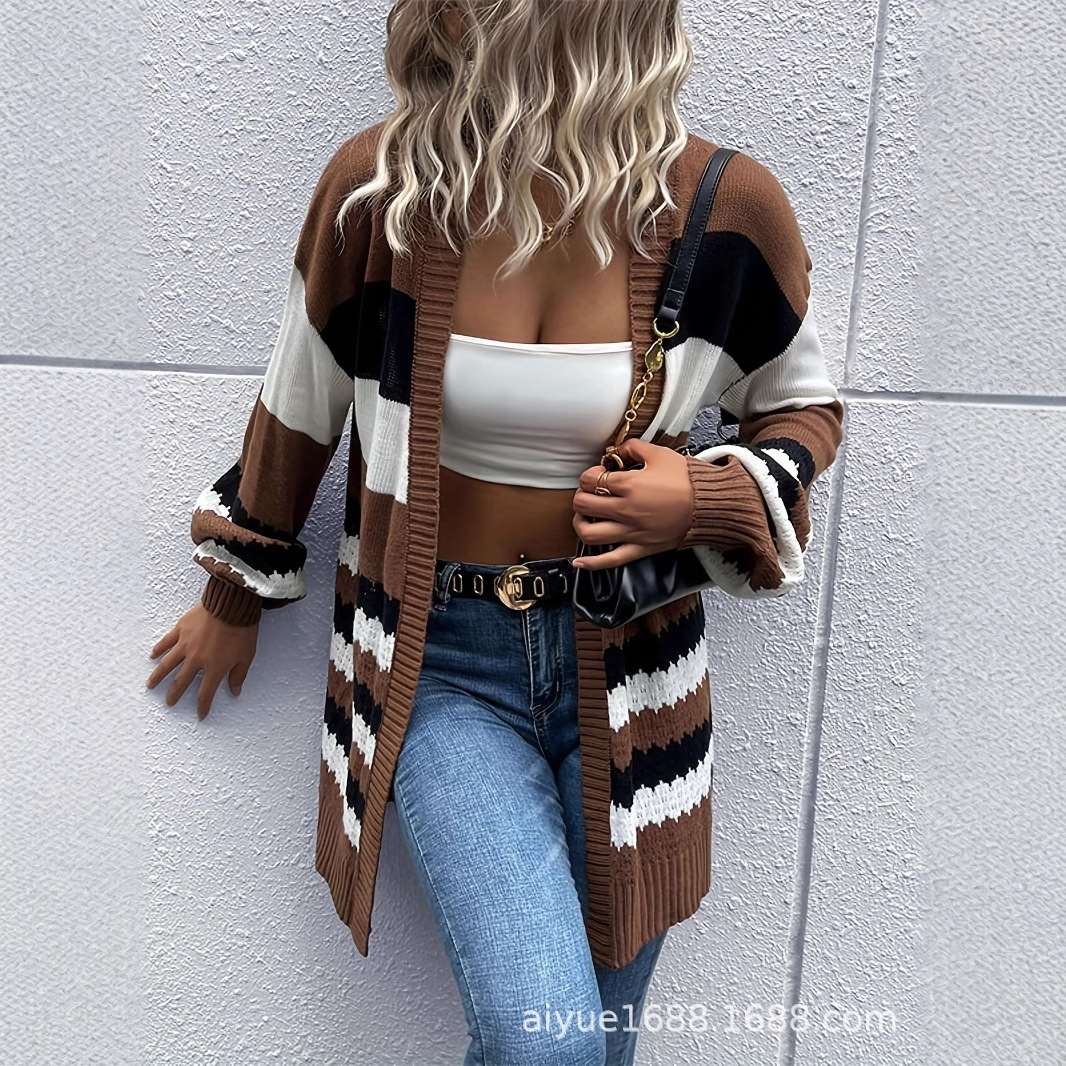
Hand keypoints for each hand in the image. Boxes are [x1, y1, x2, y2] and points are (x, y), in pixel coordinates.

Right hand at [146, 602, 258, 719]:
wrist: (231, 605)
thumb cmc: (242, 629)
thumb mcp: (246, 656)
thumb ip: (238, 675)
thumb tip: (235, 691)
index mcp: (214, 668)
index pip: (206, 693)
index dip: (203, 706)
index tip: (200, 715)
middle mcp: (197, 659)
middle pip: (181, 682)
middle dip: (174, 694)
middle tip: (169, 702)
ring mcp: (186, 644)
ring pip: (167, 664)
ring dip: (158, 676)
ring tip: (150, 685)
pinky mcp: (181, 629)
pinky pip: (166, 642)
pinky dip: (158, 649)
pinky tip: (152, 655)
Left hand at [572, 438, 694, 569]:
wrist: (710, 506)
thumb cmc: (688, 481)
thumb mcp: (660, 454)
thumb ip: (633, 448)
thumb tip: (617, 451)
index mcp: (629, 485)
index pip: (590, 480)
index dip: (589, 474)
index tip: (598, 473)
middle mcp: (625, 510)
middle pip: (583, 505)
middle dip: (581, 495)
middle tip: (590, 492)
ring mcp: (631, 532)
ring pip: (589, 533)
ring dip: (579, 523)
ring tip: (584, 517)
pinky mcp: (640, 549)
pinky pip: (610, 560)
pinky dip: (591, 563)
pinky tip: (579, 561)